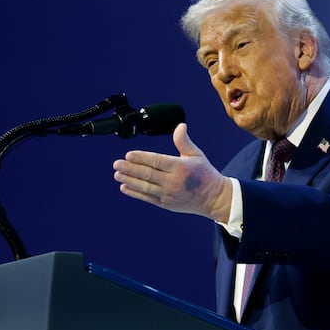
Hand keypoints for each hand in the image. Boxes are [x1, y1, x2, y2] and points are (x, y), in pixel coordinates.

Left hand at [112, 123, 232, 221]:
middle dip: (130, 169)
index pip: (157, 161)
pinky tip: (125, 187)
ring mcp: (169, 194)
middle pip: (147, 174)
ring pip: (145, 186)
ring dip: (129, 180)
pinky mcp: (166, 204)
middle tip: (117, 164)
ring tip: (117, 174)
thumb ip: (184, 141)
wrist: (212, 198)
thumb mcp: (196, 155)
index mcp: (181, 167)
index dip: (141, 158)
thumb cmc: (204, 173)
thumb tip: (180, 126)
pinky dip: (135, 193)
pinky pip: (147, 198)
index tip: (128, 155)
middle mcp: (173, 182)